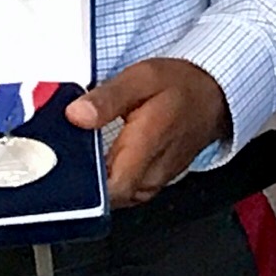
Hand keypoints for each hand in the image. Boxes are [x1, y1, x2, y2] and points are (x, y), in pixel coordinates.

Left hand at [65, 58, 230, 207]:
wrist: (213, 95)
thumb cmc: (181, 86)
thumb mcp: (142, 78)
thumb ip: (108, 98)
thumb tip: (76, 115)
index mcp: (147, 145)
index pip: (112, 190)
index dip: (83, 186)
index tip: (62, 167)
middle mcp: (152, 171)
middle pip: (108, 197)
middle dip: (83, 180)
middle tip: (62, 154)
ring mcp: (154, 181)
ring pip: (115, 197)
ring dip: (96, 182)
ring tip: (79, 155)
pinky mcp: (153, 182)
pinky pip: (124, 191)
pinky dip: (108, 179)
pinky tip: (98, 160)